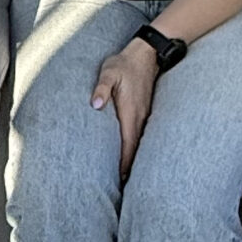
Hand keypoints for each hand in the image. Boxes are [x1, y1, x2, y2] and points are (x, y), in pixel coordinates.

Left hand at [90, 37, 159, 178]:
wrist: (146, 54)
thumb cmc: (123, 64)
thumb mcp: (109, 72)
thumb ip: (102, 88)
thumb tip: (96, 105)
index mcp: (130, 112)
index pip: (128, 144)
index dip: (125, 163)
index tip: (120, 180)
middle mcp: (140, 117)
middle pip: (135, 149)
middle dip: (129, 168)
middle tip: (120, 186)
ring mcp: (144, 115)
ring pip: (139, 143)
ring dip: (133, 158)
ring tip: (125, 178)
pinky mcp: (144, 112)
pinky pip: (141, 135)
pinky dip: (136, 147)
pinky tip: (130, 154)